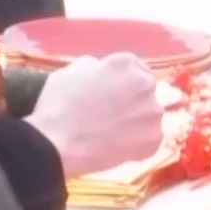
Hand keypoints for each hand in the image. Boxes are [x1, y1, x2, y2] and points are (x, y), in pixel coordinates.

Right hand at [26, 53, 166, 177]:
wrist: (56, 143)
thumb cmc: (58, 104)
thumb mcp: (70, 71)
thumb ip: (94, 66)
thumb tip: (101, 69)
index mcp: (126, 64)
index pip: (134, 68)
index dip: (122, 81)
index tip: (112, 92)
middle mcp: (146, 84)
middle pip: (144, 90)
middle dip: (132, 99)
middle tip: (111, 113)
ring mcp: (153, 113)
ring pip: (148, 115)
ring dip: (136, 120)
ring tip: (112, 132)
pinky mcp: (154, 139)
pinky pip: (149, 139)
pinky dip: (137, 142)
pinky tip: (117, 146)